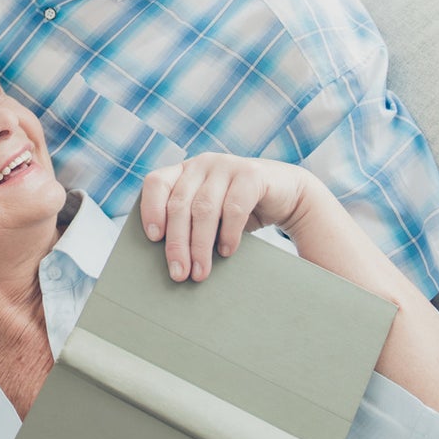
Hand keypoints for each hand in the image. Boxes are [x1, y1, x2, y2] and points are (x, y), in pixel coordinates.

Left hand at [140, 153, 311, 281]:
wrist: (287, 195)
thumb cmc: (239, 211)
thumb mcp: (210, 214)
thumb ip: (189, 225)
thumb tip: (170, 262)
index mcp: (184, 171)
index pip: (156, 183)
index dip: (150, 209)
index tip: (153, 238)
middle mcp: (202, 164)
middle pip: (179, 204)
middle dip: (177, 243)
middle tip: (178, 274)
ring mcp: (227, 165)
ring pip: (204, 209)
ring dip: (200, 245)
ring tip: (200, 272)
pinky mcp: (252, 174)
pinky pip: (234, 207)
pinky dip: (228, 234)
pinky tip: (227, 252)